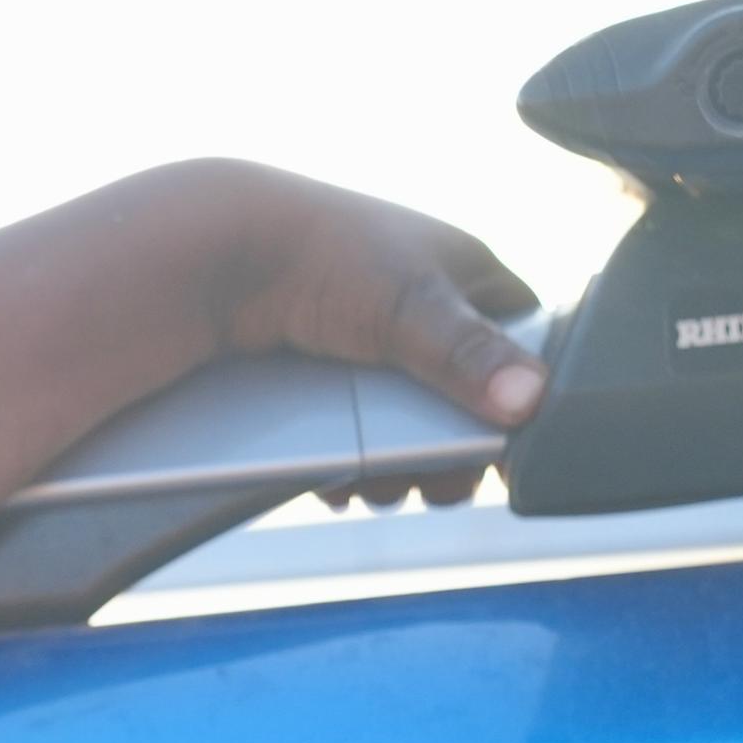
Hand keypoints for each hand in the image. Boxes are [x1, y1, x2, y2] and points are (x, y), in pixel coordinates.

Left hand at [195, 165, 546, 495]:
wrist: (212, 254)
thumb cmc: (323, 253)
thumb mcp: (412, 304)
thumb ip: (470, 353)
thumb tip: (530, 400)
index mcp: (460, 274)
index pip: (520, 338)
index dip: (519, 392)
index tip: (507, 447)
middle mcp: (417, 309)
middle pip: (460, 399)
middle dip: (450, 451)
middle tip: (435, 486)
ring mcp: (365, 345)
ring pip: (405, 424)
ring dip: (398, 466)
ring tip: (378, 489)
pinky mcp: (317, 377)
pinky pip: (350, 432)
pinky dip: (350, 461)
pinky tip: (338, 484)